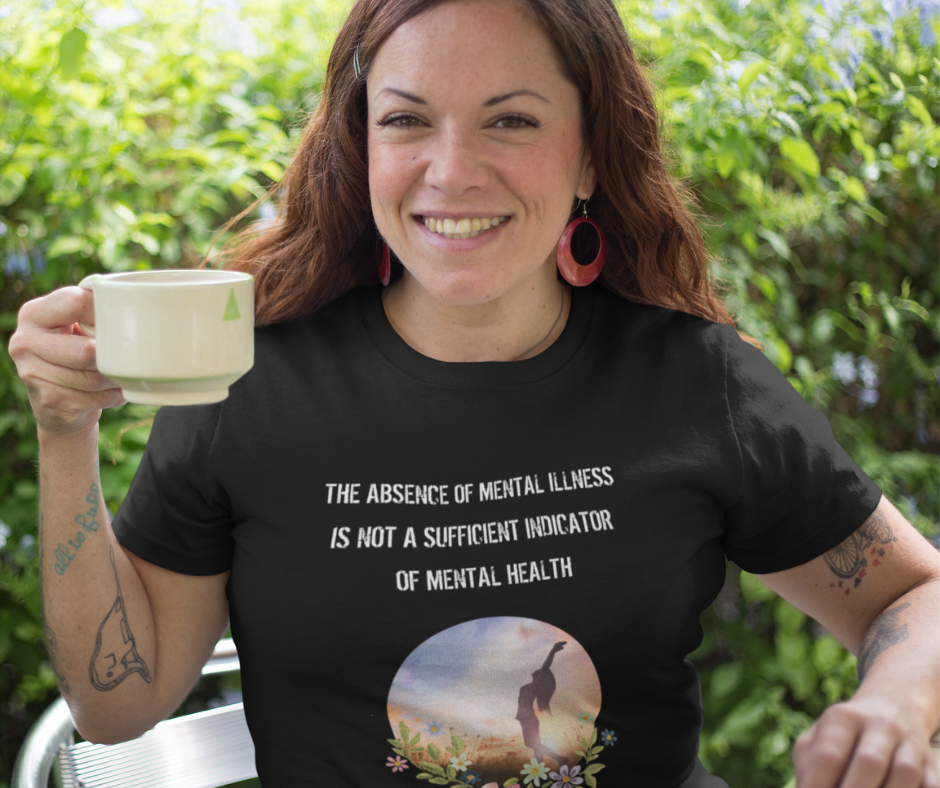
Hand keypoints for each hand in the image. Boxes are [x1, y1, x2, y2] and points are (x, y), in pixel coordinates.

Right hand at [8, 286, 125, 434]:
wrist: (59, 398)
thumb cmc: (77, 349)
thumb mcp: (78, 324)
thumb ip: (94, 311)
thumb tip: (133, 305)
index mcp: (33, 313)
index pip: (76, 303)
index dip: (107, 313)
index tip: (125, 321)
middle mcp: (24, 341)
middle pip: (87, 350)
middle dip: (114, 357)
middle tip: (128, 356)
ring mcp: (32, 373)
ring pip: (94, 378)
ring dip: (116, 378)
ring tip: (121, 373)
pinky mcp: (48, 400)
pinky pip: (95, 398)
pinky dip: (113, 396)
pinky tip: (114, 390)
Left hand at [794, 695, 939, 787]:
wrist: (891, 709)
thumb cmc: (844, 734)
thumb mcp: (819, 737)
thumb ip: (809, 765)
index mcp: (844, 717)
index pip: (829, 755)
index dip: (818, 784)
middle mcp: (879, 725)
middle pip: (869, 762)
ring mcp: (909, 742)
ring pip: (904, 774)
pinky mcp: (930, 762)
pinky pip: (930, 784)